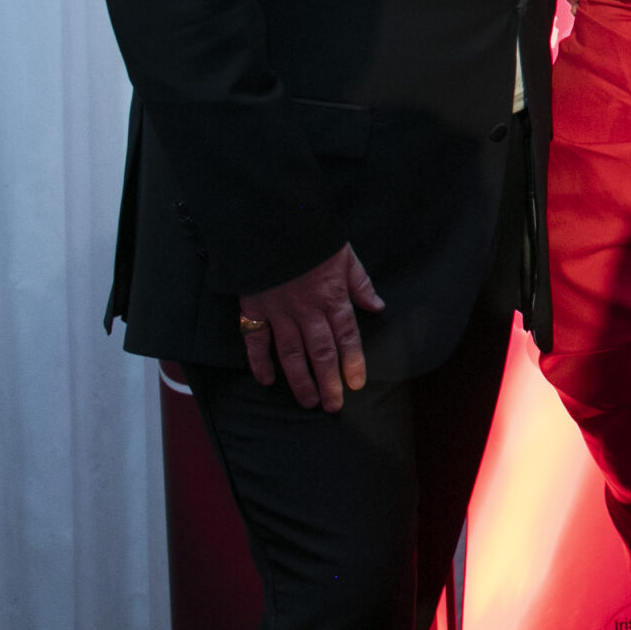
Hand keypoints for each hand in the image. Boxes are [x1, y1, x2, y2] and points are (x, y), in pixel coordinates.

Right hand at [240, 244, 385, 408]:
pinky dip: (259, 363)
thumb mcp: (345, 256)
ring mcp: (279, 312)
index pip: (346, 336)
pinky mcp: (253, 310)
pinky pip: (255, 342)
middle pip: (321, 352)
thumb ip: (360, 284)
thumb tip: (377, 306)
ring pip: (291, 354)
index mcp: (332, 296)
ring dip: (300, 380)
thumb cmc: (311, 238)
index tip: (356, 384)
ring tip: (308, 401)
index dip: (353, 362)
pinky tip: (267, 380)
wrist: (271, 224)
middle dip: (328, 382)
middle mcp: (307, 310)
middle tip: (332, 405)